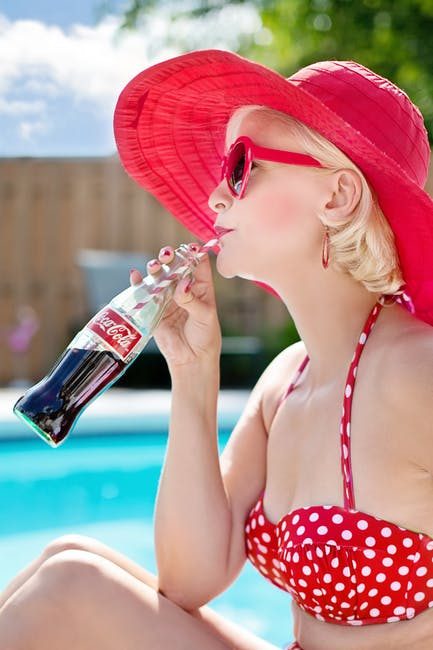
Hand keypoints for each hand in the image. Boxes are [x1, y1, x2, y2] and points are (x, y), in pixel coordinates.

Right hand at [130, 244, 221, 369]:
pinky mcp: (153, 308)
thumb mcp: (204, 316)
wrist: (192, 358)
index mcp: (200, 286)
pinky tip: (135, 275)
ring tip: (154, 266)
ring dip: (155, 268)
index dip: (194, 252)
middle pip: (175, 266)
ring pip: (159, 277)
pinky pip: (144, 293)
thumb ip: (192, 300)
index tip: (190, 246)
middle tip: (167, 254)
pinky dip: (138, 283)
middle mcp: (183, 288)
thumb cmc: (205, 335)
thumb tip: (182, 284)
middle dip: (170, 257)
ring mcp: (167, 297)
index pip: (198, 264)